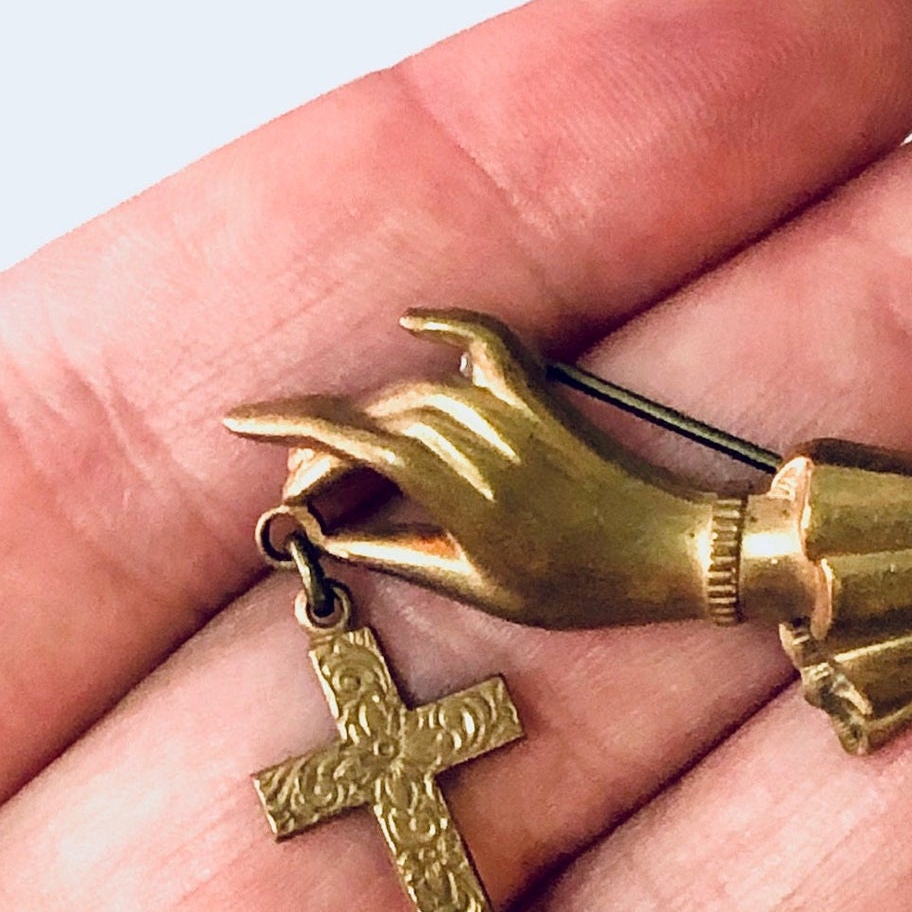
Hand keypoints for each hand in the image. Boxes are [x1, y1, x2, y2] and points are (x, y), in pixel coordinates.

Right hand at [225, 307, 735, 627]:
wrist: (673, 552)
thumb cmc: (579, 587)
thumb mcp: (479, 588)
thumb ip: (400, 555)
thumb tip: (334, 539)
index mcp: (457, 488)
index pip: (351, 439)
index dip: (288, 427)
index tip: (238, 421)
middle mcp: (478, 435)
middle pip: (374, 418)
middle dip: (322, 447)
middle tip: (298, 487)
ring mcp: (511, 408)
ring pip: (413, 392)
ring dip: (368, 415)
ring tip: (341, 456)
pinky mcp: (540, 394)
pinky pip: (483, 341)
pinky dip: (443, 324)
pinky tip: (410, 323)